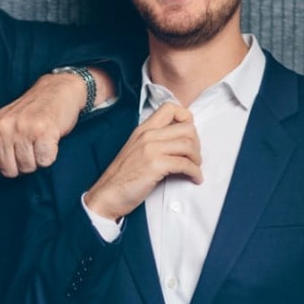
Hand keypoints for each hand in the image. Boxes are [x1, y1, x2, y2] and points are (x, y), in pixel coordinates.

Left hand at [0, 69, 106, 182]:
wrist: (57, 90)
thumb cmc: (30, 113)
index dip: (3, 165)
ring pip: (27, 168)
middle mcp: (2, 127)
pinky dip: (50, 155)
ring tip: (39, 141)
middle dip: (21, 164)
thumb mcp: (2, 129)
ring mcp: (23, 128)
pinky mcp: (43, 131)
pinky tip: (49, 139)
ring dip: (36, 159)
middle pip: (8, 170)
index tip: (13, 151)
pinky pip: (44, 161)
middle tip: (29, 144)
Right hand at [83, 102, 201, 220]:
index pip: (171, 108)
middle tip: (194, 157)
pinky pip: (185, 164)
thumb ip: (153, 141)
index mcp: (143, 129)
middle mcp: (147, 135)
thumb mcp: (136, 150)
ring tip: (195, 168)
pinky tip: (195, 179)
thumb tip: (178, 142)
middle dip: (197, 144)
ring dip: (197, 159)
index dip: (187, 119)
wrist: (106, 195)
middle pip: (187, 128)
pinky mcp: (155, 165)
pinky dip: (195, 173)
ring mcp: (151, 149)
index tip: (189, 136)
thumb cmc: (122, 177)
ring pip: (188, 145)